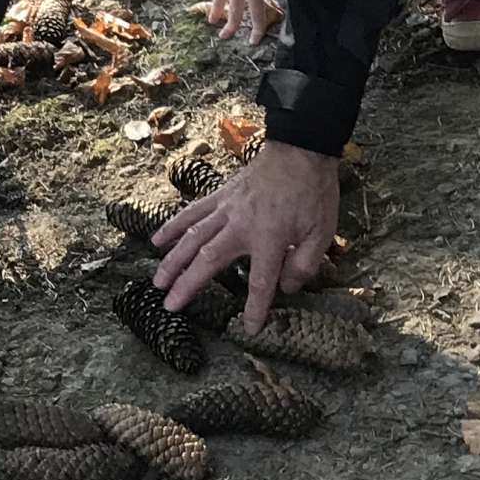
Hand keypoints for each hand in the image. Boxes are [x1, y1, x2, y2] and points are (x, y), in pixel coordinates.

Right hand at [152, 140, 337, 331]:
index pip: (260, 282)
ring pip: (193, 237)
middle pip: (209, 260)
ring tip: (157, 281)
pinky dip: (173, 226)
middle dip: (188, 285)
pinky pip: (192, 212)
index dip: (255, 308)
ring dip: (173, 260)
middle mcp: (241, 226)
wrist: (300, 150)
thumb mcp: (322, 233)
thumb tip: (286, 288)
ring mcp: (226, 209)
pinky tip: (157, 239)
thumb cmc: (313, 193)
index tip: (249, 329)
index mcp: (270, 238)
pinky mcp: (220, 196)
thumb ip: (304, 265)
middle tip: (169, 306)